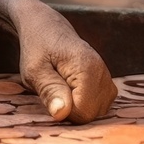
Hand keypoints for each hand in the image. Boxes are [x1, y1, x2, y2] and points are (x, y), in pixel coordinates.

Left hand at [16, 5, 116, 122]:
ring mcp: (108, 80)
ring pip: (95, 113)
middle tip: (53, 88)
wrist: (47, 28)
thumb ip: (49, 90)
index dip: (62, 111)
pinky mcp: (107, 85)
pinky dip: (82, 103)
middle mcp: (104, 75)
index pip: (83, 113)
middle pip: (91, 115)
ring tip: (60, 86)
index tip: (49, 94)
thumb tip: (61, 114)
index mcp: (88, 69)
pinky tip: (69, 89)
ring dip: (75, 106)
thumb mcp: (34, 70)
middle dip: (69, 110)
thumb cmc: (37, 48)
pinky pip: (97, 107)